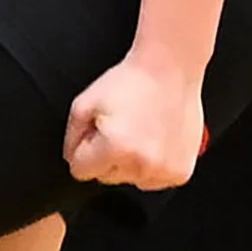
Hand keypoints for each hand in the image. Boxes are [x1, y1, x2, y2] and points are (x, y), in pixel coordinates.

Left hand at [64, 52, 205, 190]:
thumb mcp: (84, 103)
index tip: (98, 132)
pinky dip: (153, 166)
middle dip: (108, 156)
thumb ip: (71, 138)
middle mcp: (141, 164)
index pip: (80, 171)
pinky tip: (156, 141)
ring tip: (141, 132)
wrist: (171, 69)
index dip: (85, 149)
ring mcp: (163, 171)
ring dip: (131, 162)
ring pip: (131, 180)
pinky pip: (154, 181)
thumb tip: (73, 159)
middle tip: (122, 128)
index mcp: (115, 148)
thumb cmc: (132, 82)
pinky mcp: (180, 173)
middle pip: (106, 177)